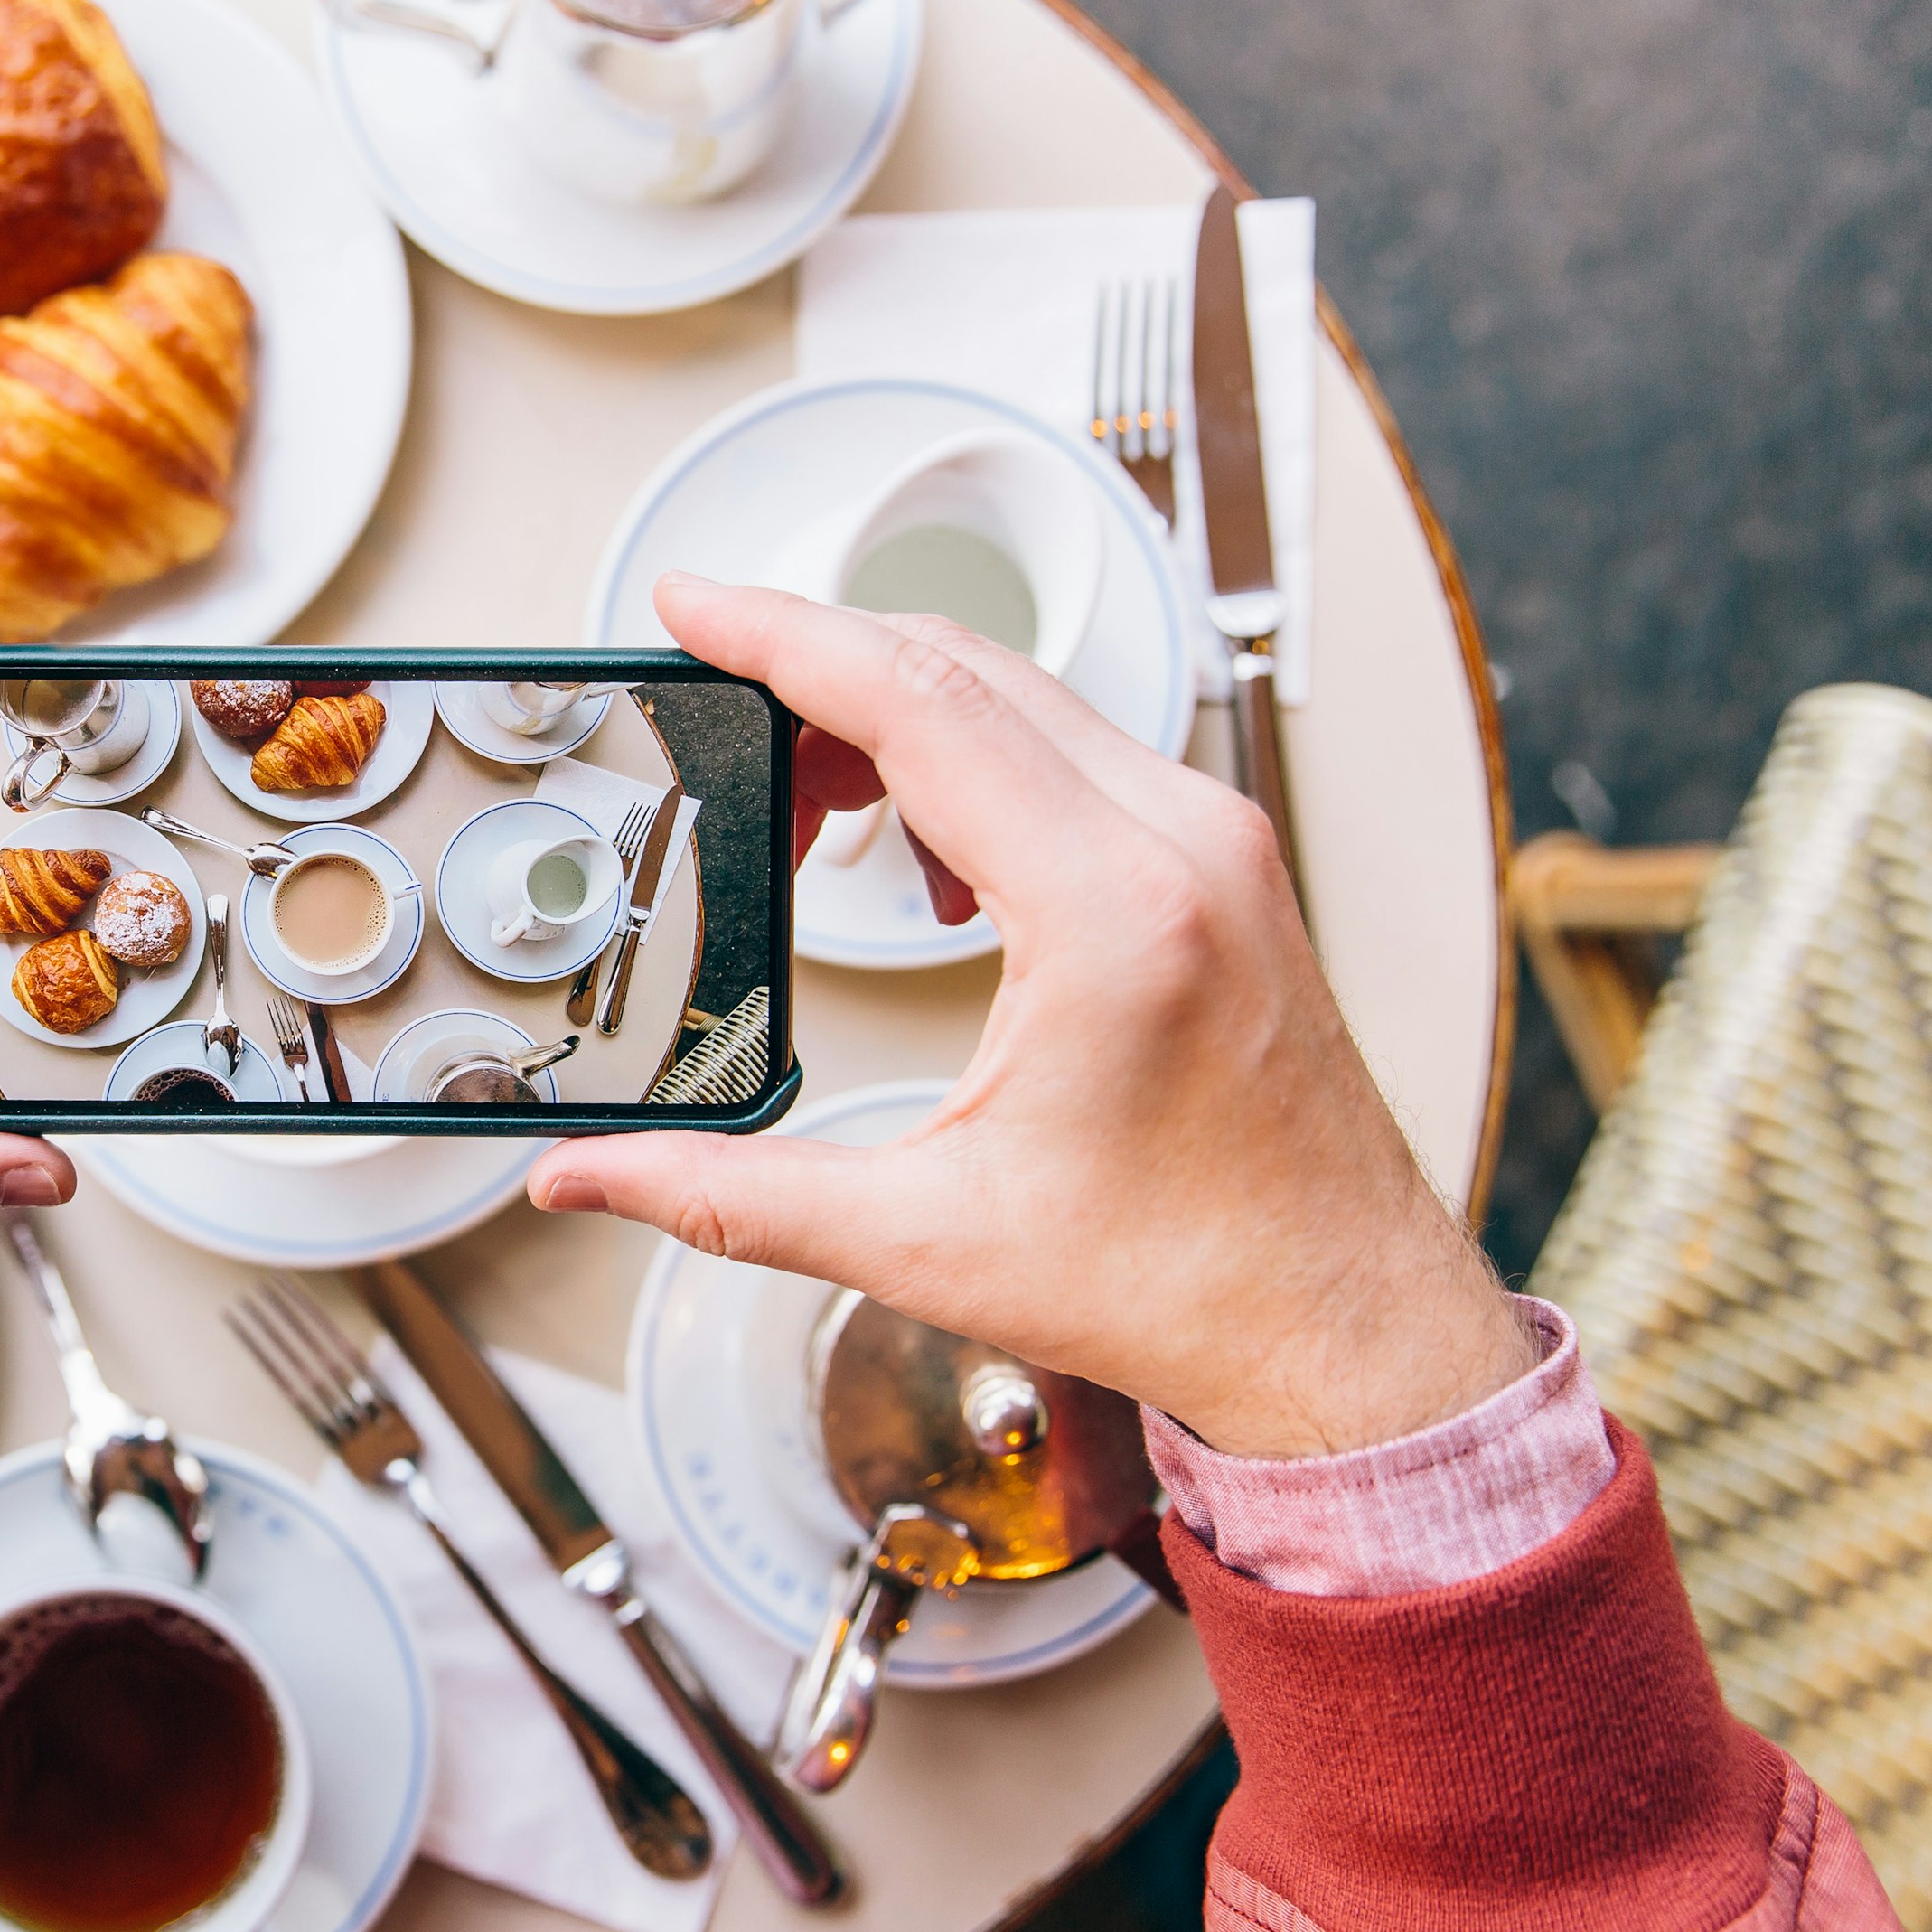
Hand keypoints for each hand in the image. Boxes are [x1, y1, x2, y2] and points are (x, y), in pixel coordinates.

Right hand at [531, 576, 1528, 1460]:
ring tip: (806, 806)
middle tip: (712, 714)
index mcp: (1113, 912)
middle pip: (964, 669)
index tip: (690, 602)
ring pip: (1024, 698)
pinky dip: (976, 759)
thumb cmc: (1189, 1284)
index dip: (781, 636)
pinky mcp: (1226, 863)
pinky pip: (1078, 750)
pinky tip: (926, 856)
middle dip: (818, 669)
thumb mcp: (924, 1240)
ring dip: (897, 716)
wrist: (1344, 1328)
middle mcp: (1184, 844)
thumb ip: (729, 1194)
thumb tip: (587, 1179)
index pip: (918, 703)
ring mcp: (1219, 843)